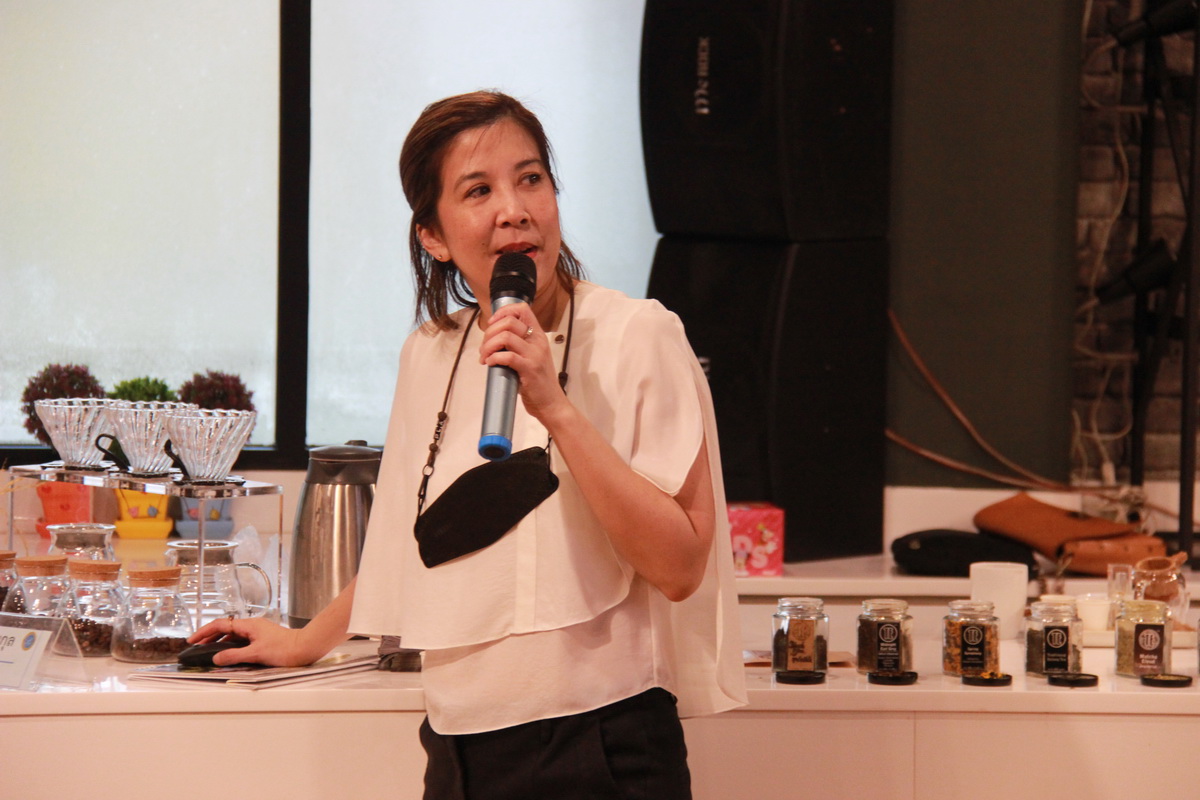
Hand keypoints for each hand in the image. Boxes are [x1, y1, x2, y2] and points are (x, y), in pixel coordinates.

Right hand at [189, 616, 310, 667]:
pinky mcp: (262, 639)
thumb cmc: (284, 649)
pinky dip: (231, 647)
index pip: (221, 625)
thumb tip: (215, 658)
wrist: (305, 648)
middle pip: (225, 629)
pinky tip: (228, 656)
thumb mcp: (256, 654)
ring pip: (234, 636)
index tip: (192, 640)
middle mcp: (252, 626)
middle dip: (209, 637)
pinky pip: (242, 641)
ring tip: (209, 653)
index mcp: (249, 625)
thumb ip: (234, 656)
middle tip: (196, 648)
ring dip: (220, 643)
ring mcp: (257, 632)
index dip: (204, 632)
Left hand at [480, 302, 568, 422]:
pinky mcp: (530, 369)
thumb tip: (493, 338)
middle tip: (484, 348)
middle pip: (509, 322)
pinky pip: (507, 356)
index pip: (522, 309)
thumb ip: (518, 345)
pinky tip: (490, 364)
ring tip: (485, 357)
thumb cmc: (538, 382)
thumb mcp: (532, 356)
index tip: (492, 324)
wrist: (551, 403)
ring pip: (505, 336)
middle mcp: (538, 341)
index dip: (502, 312)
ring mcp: (535, 355)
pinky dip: (493, 358)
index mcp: (538, 335)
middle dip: (489, 333)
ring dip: (488, 346)